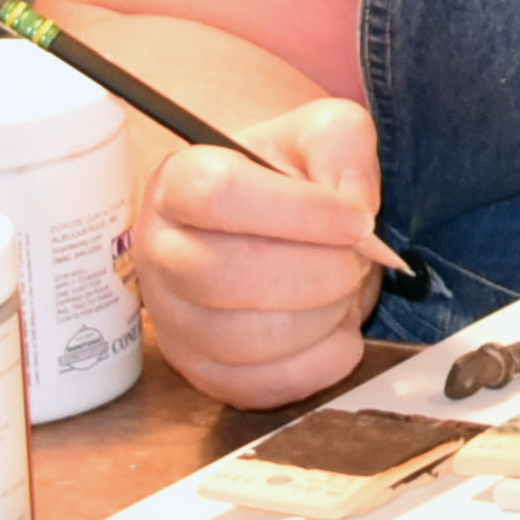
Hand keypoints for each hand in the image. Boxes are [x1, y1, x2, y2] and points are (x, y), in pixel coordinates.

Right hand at [134, 97, 385, 407]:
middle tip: (358, 260)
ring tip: (344, 290)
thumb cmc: (290, 178)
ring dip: (322, 317)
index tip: (357, 221)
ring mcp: (174, 321)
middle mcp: (161, 254)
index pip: (218, 194)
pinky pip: (261, 386)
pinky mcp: (202, 373)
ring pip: (245, 339)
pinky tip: (337, 329)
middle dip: (318, 273)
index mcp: (179, 182)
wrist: (276, 228)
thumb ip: (341, 145)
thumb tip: (354, 208)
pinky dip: (319, 362)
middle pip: (228, 275)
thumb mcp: (320, 132)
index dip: (298, 212)